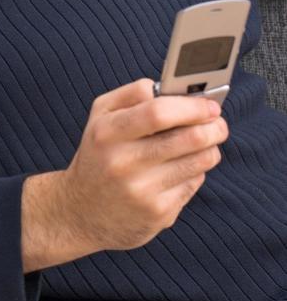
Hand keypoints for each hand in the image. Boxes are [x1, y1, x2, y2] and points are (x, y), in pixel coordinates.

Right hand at [22, 78, 228, 270]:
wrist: (81, 212)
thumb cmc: (99, 155)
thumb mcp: (100, 116)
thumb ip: (132, 93)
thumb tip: (170, 87)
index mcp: (107, 133)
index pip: (158, 113)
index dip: (192, 106)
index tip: (210, 105)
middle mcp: (123, 163)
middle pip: (189, 138)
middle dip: (215, 127)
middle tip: (219, 124)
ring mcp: (142, 191)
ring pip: (200, 161)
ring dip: (210, 149)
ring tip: (203, 144)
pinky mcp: (159, 213)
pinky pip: (195, 184)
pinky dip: (195, 172)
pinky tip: (180, 170)